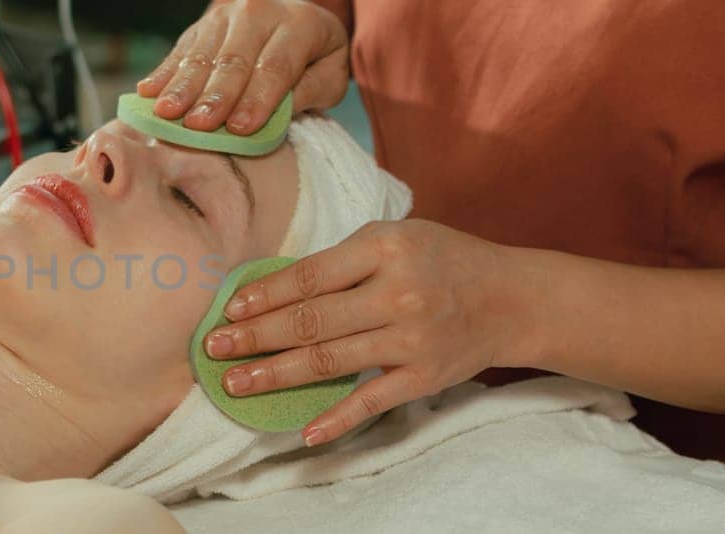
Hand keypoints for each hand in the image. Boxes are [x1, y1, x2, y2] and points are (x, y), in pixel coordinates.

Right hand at [137, 0, 349, 133]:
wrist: (291, 20)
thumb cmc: (313, 57)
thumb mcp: (329, 74)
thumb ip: (308, 92)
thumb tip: (276, 115)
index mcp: (299, 24)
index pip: (275, 66)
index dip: (257, 98)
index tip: (240, 128)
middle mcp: (259, 12)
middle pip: (234, 59)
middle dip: (215, 95)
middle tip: (198, 125)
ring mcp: (226, 16)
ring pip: (202, 54)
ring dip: (182, 87)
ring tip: (167, 113)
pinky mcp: (201, 25)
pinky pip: (180, 50)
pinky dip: (163, 73)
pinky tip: (147, 92)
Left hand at [203, 221, 541, 445]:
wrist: (511, 299)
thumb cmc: (439, 260)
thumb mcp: (393, 237)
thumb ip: (339, 260)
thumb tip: (271, 288)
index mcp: (385, 248)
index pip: (309, 276)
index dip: (263, 296)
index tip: (228, 311)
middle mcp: (398, 293)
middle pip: (311, 321)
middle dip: (255, 338)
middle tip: (213, 350)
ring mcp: (412, 338)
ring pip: (329, 361)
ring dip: (276, 375)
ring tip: (237, 383)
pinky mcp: (424, 377)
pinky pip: (371, 401)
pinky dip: (336, 419)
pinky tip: (303, 431)